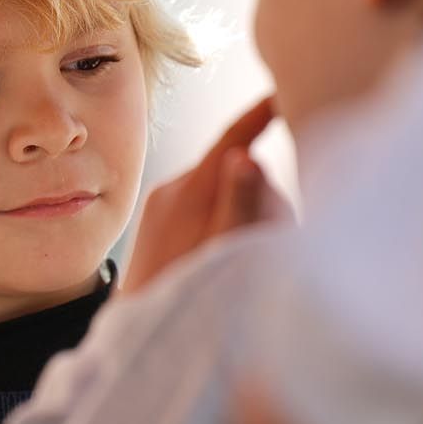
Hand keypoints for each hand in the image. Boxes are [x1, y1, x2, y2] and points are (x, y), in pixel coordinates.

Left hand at [121, 95, 283, 295]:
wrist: (135, 337)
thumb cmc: (183, 298)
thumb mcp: (219, 251)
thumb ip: (237, 204)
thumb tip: (247, 156)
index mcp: (187, 192)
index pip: (233, 137)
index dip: (264, 112)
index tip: (287, 86)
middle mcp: (173, 189)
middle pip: (237, 169)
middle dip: (262, 194)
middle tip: (270, 241)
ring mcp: (166, 205)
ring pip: (226, 189)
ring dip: (247, 213)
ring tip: (243, 260)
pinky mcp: (165, 221)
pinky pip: (209, 206)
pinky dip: (229, 222)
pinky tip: (225, 258)